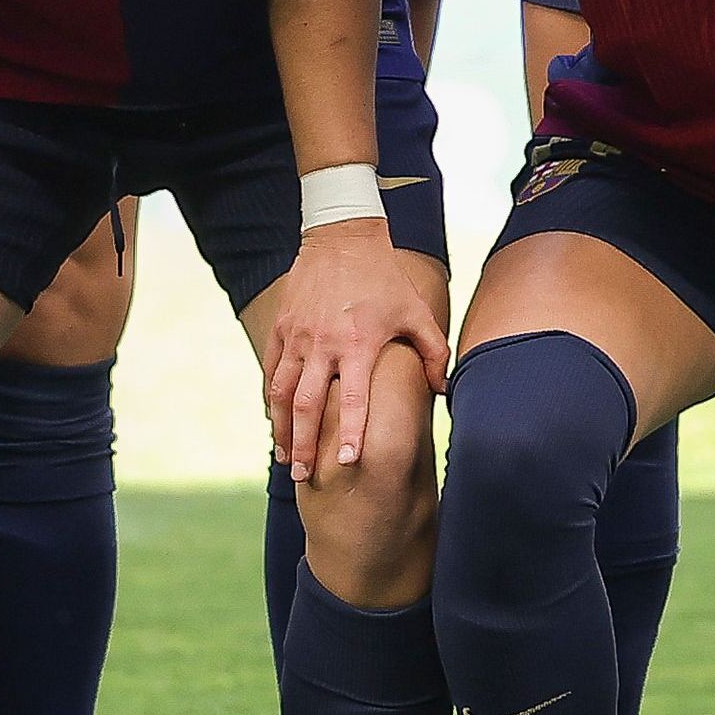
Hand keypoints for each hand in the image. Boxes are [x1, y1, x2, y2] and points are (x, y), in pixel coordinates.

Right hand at [263, 218, 450, 478]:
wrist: (342, 237)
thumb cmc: (384, 278)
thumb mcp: (416, 312)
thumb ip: (434, 353)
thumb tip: (444, 390)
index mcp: (358, 344)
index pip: (351, 399)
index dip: (348, 432)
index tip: (345, 462)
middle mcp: (323, 344)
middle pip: (306, 405)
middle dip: (304, 445)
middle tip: (304, 477)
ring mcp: (298, 336)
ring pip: (281, 392)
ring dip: (281, 429)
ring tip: (285, 459)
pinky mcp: (283, 327)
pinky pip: (272, 370)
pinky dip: (271, 399)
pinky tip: (274, 421)